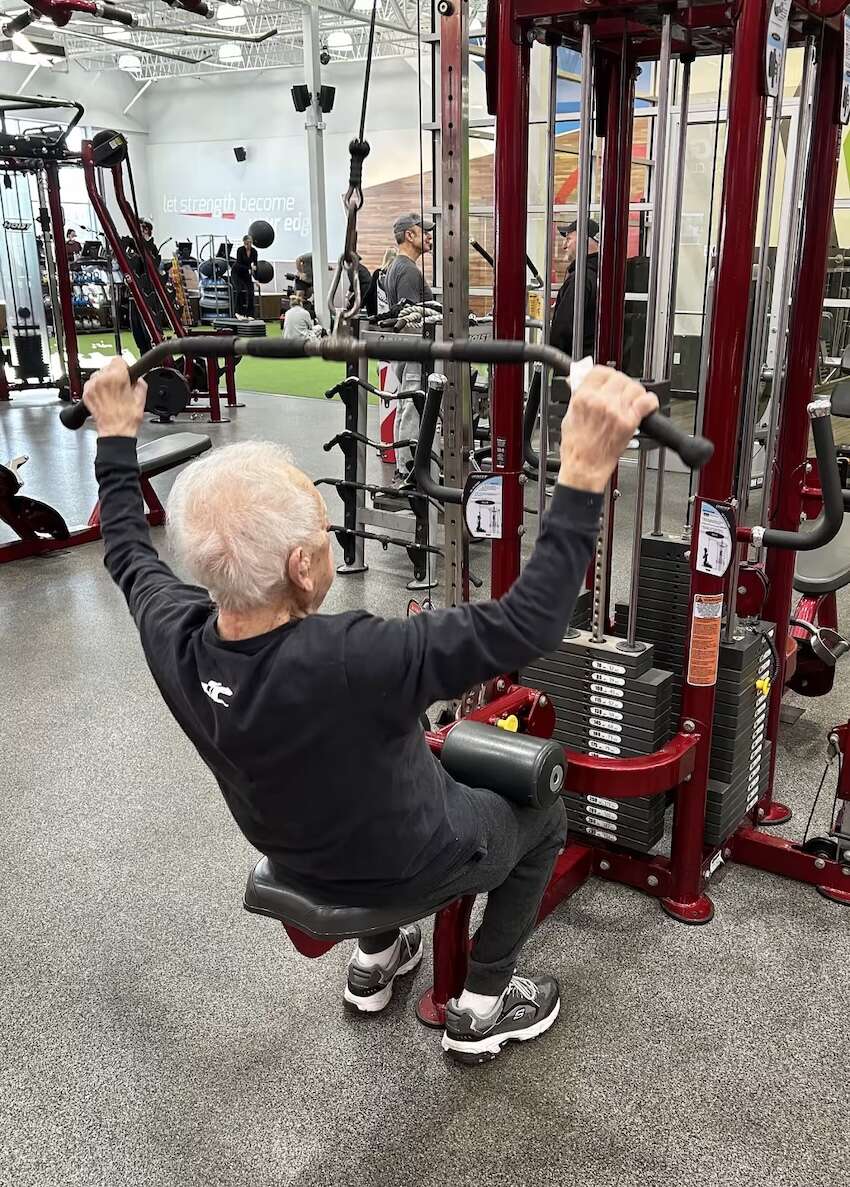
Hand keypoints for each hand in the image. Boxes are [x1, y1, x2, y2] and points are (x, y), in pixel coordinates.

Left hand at [82, 357, 146, 438]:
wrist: (115, 433)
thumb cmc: (126, 419)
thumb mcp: (141, 398)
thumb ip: (140, 383)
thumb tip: (138, 379)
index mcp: (116, 377)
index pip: (118, 359)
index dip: (124, 367)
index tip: (126, 373)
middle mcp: (101, 379)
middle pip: (108, 366)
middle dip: (115, 374)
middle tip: (121, 387)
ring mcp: (92, 386)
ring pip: (99, 375)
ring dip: (105, 381)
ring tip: (112, 394)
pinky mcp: (86, 394)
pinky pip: (92, 384)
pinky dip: (97, 388)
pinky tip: (105, 398)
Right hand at [558, 365, 658, 492]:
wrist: (584, 468)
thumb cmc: (576, 448)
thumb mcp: (569, 416)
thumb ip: (578, 396)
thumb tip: (580, 383)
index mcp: (583, 397)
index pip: (600, 371)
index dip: (606, 374)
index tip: (609, 379)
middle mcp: (600, 401)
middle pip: (619, 377)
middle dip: (621, 384)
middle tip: (621, 392)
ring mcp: (616, 411)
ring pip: (634, 387)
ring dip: (635, 392)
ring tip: (632, 400)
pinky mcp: (629, 422)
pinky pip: (646, 402)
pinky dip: (649, 402)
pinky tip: (646, 406)